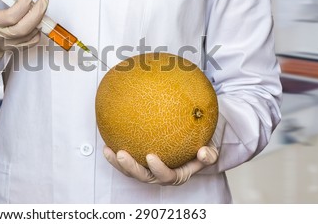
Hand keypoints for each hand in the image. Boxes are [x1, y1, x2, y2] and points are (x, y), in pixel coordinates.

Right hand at [0, 0, 47, 57]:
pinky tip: (37, 19)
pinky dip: (38, 30)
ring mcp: (9, 44)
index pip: (10, 16)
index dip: (23, 4)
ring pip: (30, 34)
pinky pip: (32, 41)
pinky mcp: (17, 48)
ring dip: (39, 19)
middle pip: (23, 28)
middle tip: (44, 0)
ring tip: (41, 6)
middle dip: (37, 13)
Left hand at [103, 141, 218, 185]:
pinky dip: (115, 153)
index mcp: (177, 175)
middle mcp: (160, 175)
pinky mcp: (139, 161)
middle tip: (121, 154)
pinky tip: (107, 141)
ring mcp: (148, 169)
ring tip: (108, 150)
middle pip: (143, 176)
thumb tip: (204, 152)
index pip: (166, 176)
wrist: (193, 145)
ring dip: (118, 163)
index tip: (150, 156)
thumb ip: (209, 154)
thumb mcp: (210, 150)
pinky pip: (126, 159)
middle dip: (130, 168)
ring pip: (131, 171)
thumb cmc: (201, 147)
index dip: (158, 169)